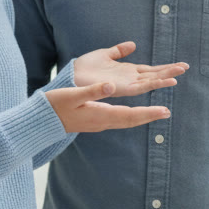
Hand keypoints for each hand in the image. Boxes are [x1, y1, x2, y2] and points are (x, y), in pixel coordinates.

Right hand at [45, 81, 171, 133]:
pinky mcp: (96, 120)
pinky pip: (119, 119)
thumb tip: (112, 85)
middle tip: (167, 112)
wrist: (42, 121)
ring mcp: (100, 123)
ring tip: (156, 112)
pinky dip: (131, 116)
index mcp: (101, 115)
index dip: (148, 113)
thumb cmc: (55, 106)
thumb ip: (93, 91)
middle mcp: (103, 122)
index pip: (130, 115)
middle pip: (132, 120)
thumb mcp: (73, 95)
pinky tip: (134, 113)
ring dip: (142, 116)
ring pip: (126, 120)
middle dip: (150, 116)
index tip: (164, 111)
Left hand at [73, 41, 186, 96]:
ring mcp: (129, 84)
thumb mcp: (105, 54)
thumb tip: (132, 44)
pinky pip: (144, 86)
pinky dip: (157, 83)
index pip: (151, 69)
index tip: (179, 64)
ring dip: (166, 76)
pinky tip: (168, 80)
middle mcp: (131, 79)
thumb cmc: (86, 67)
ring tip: (181, 72)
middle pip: (155, 74)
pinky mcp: (124, 88)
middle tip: (186, 66)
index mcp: (128, 71)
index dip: (164, 67)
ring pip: (152, 80)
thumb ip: (119, 51)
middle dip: (170, 70)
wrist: (73, 75)